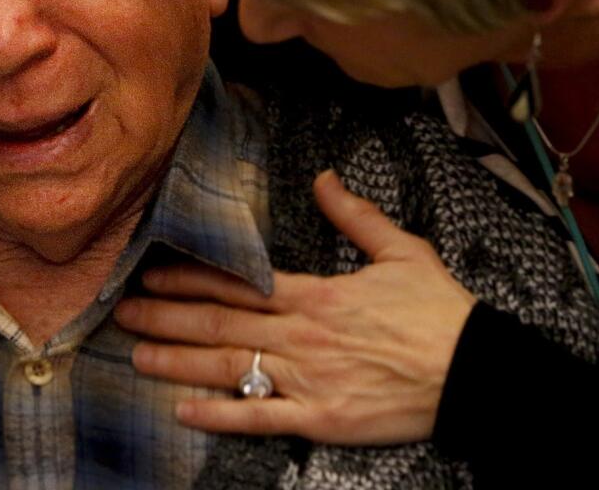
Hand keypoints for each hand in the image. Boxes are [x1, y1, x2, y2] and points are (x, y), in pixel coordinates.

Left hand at [114, 170, 476, 444]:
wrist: (475, 373)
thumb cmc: (440, 312)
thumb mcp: (402, 251)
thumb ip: (356, 216)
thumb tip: (324, 179)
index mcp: (317, 295)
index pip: (239, 282)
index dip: (191, 277)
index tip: (154, 270)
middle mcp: (301, 336)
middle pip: (220, 322)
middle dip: (166, 315)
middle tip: (123, 311)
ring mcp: (306, 380)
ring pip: (228, 366)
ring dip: (177, 360)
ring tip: (137, 354)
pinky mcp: (319, 419)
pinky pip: (258, 418)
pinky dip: (218, 415)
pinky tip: (183, 411)